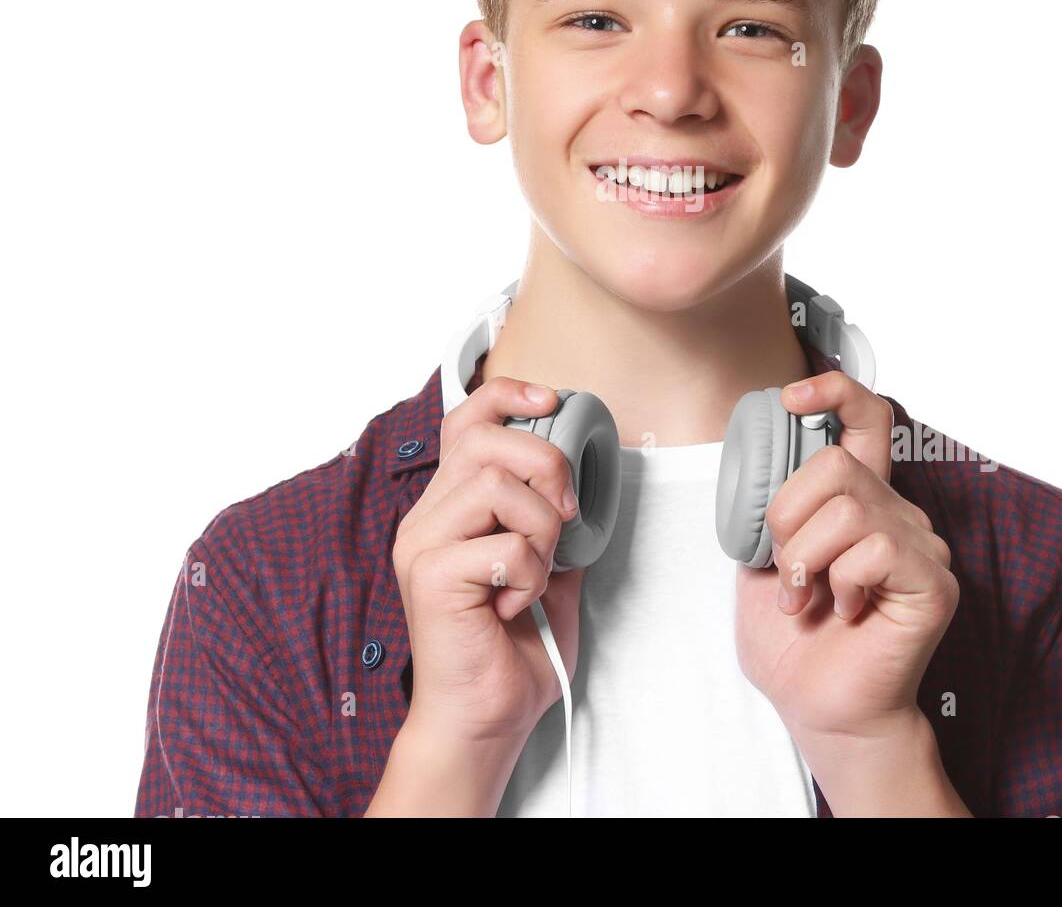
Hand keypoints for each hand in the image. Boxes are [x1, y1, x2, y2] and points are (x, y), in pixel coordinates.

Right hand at [391, 376, 583, 747]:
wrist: (486, 720)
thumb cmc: (513, 649)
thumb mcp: (547, 566)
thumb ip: (554, 519)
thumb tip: (585, 479)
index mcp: (449, 506)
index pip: (464, 420)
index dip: (508, 395)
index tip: (553, 400)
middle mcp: (426, 517)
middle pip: (486, 439)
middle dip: (546, 465)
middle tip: (567, 516)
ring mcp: (421, 544)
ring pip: (496, 483)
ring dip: (542, 529)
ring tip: (537, 573)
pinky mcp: (429, 575)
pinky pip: (504, 545)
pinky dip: (531, 574)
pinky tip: (516, 606)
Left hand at [735, 370, 958, 743]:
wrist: (821, 707)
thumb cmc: (795, 642)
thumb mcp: (764, 560)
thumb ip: (772, 511)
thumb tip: (756, 467)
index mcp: (858, 500)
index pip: (867, 419)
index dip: (835, 391)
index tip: (792, 397)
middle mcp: (896, 513)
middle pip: (835, 465)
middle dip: (788, 517)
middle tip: (787, 567)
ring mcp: (921, 545)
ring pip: (848, 508)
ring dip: (806, 558)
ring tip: (808, 598)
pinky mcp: (933, 580)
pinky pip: (874, 549)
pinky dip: (841, 582)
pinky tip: (844, 610)